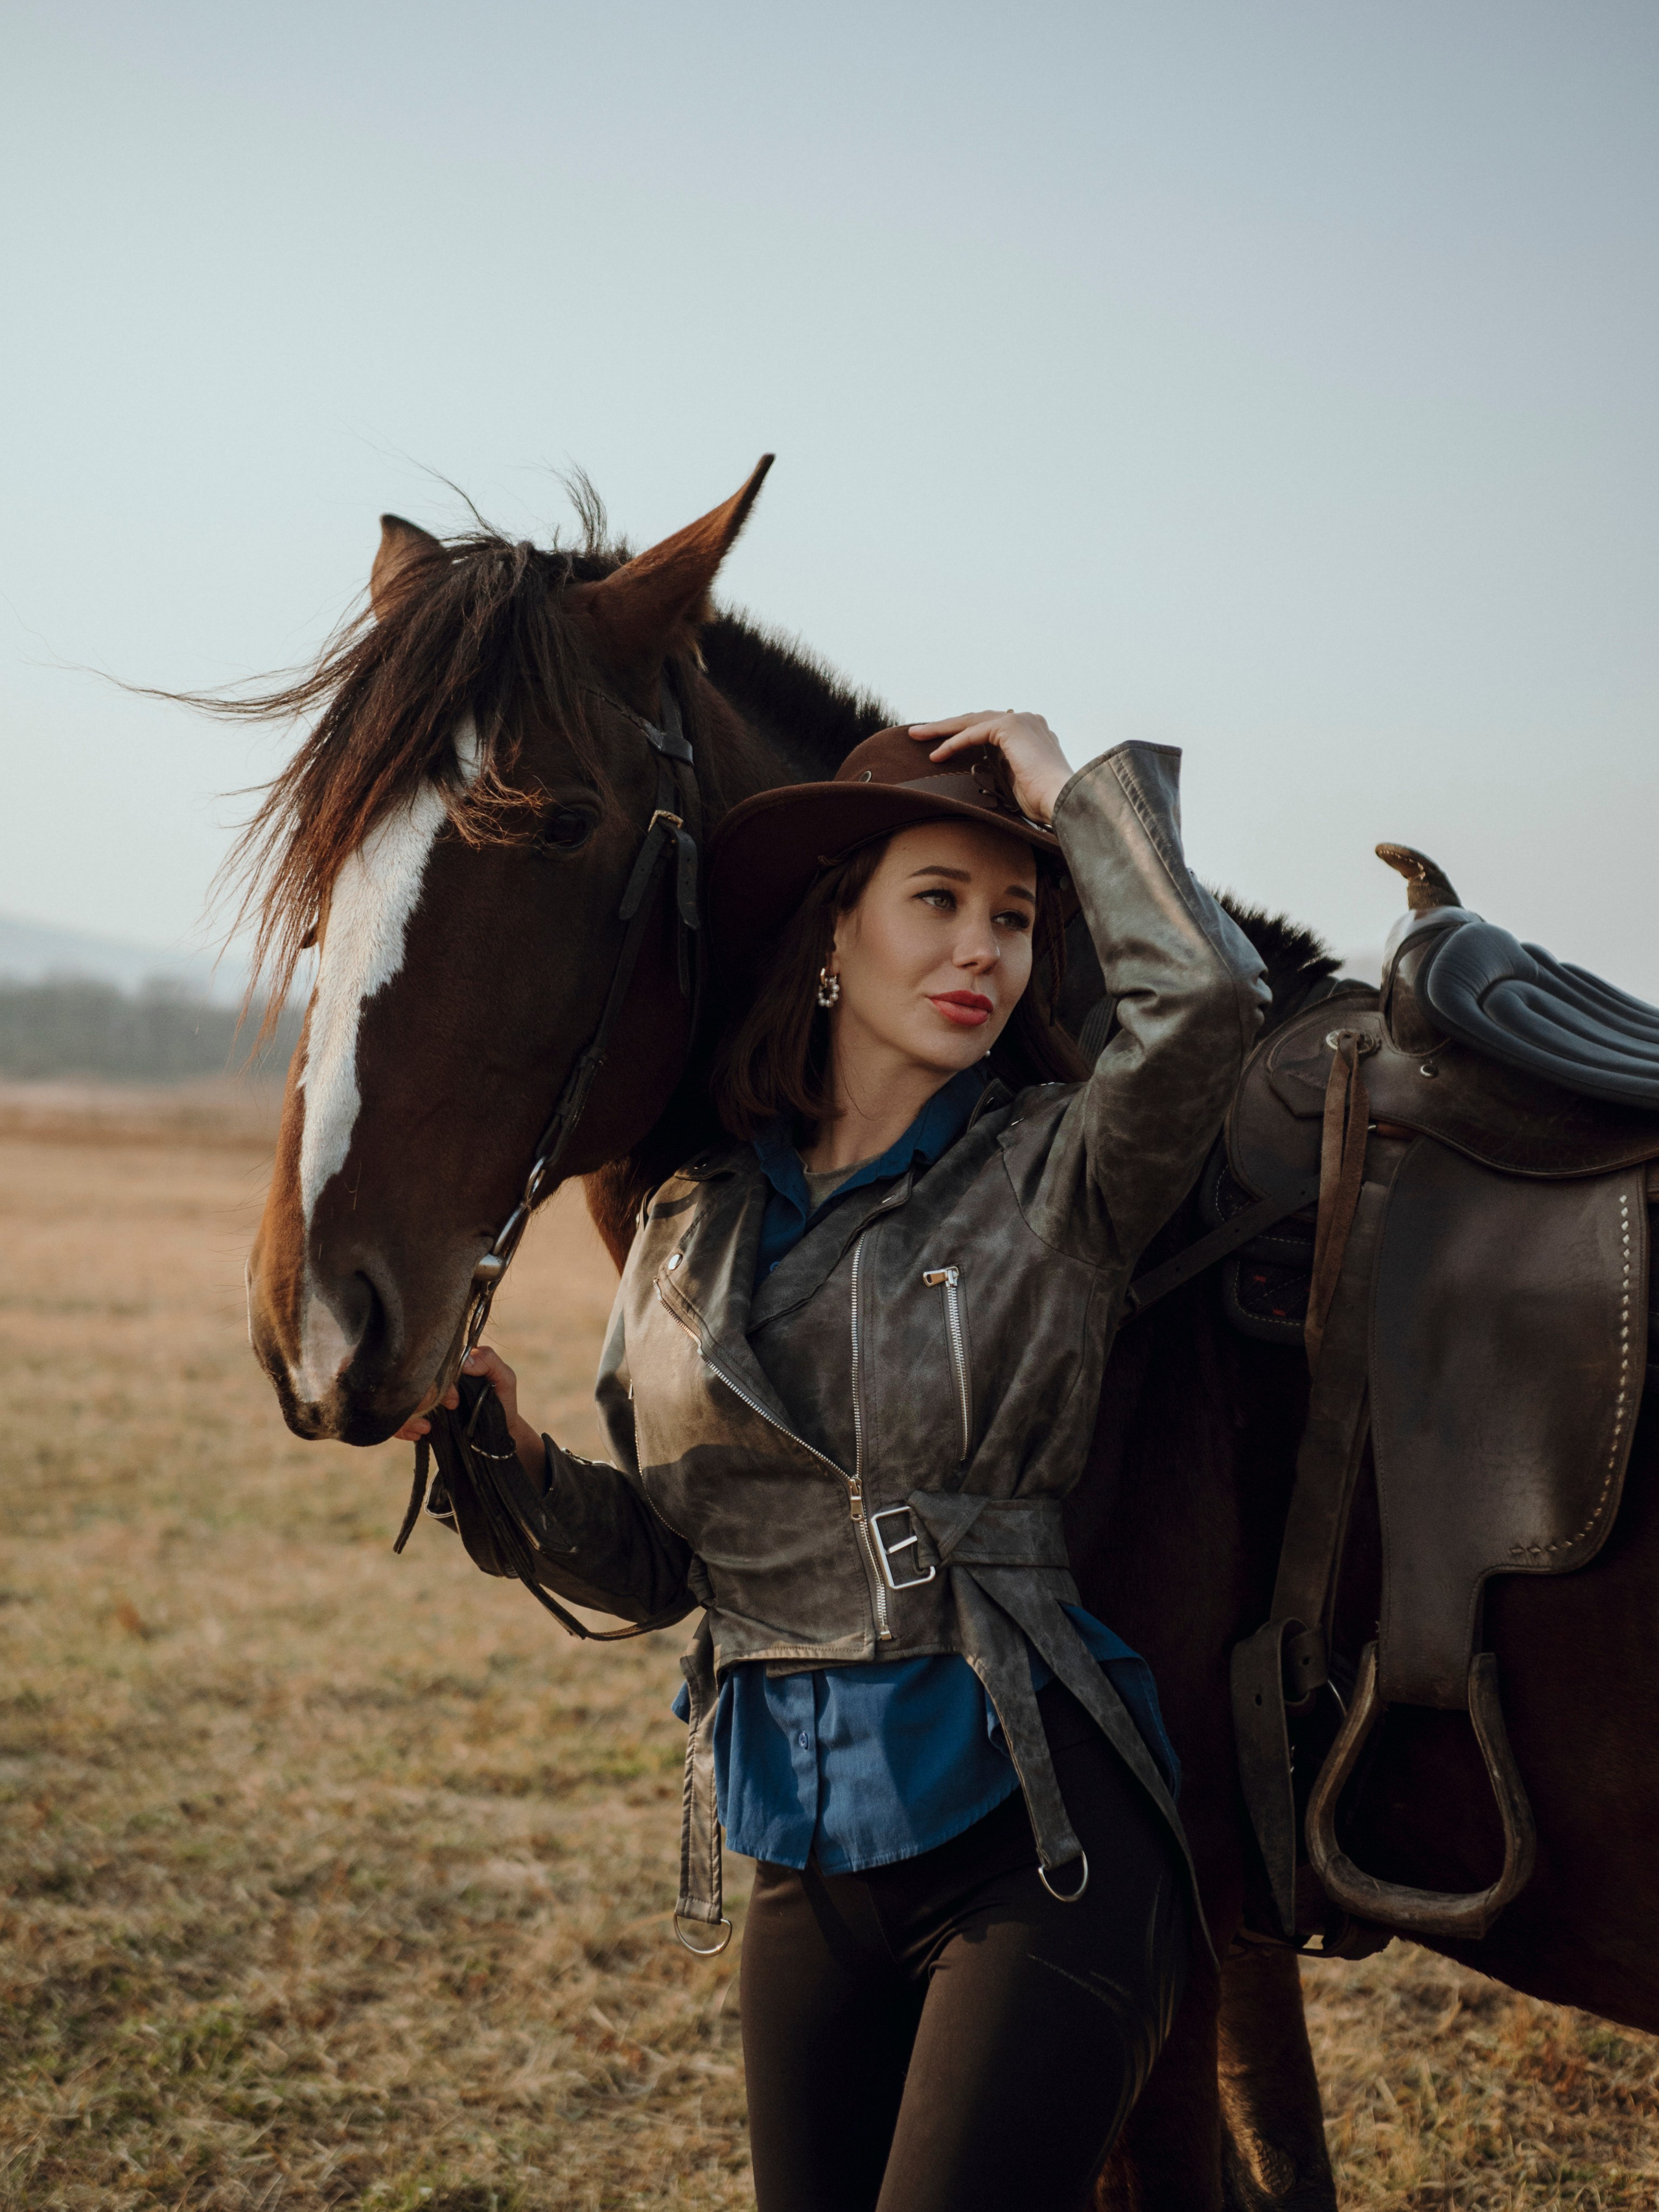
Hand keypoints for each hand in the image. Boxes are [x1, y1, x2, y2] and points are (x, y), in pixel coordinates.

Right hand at [394, 1344, 543, 1481]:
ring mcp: (421, 1399)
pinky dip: (402, 1429)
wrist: (498, 1431)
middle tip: (447, 1412)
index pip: (430, 1364)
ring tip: (426, 1428)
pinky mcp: (416, 1418)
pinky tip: (418, 1434)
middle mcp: (431, 1379)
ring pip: (399, 1403)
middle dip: (423, 1401)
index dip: (439, 1383)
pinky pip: (396, 1422)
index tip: (454, 1401)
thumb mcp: (504, 1376)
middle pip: (408, 1383)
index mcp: (448, 1364)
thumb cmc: (500, 1399)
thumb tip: (464, 1362)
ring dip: (408, 1417)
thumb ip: (489, 1361)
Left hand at [907, 711, 1071, 827]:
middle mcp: (1027, 720)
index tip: (940, 745)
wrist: (1061, 800)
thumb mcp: (1018, 781)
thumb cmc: (1044, 801)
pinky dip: (954, 743)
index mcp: (1031, 732)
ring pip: (971, 721)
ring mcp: (1020, 720)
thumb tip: (984, 771)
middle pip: (976, 720)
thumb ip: (1002, 769)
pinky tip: (937, 754)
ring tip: (917, 736)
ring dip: (942, 729)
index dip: (962, 734)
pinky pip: (974, 733)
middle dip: (945, 726)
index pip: (989, 728)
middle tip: (918, 733)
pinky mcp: (1011, 726)